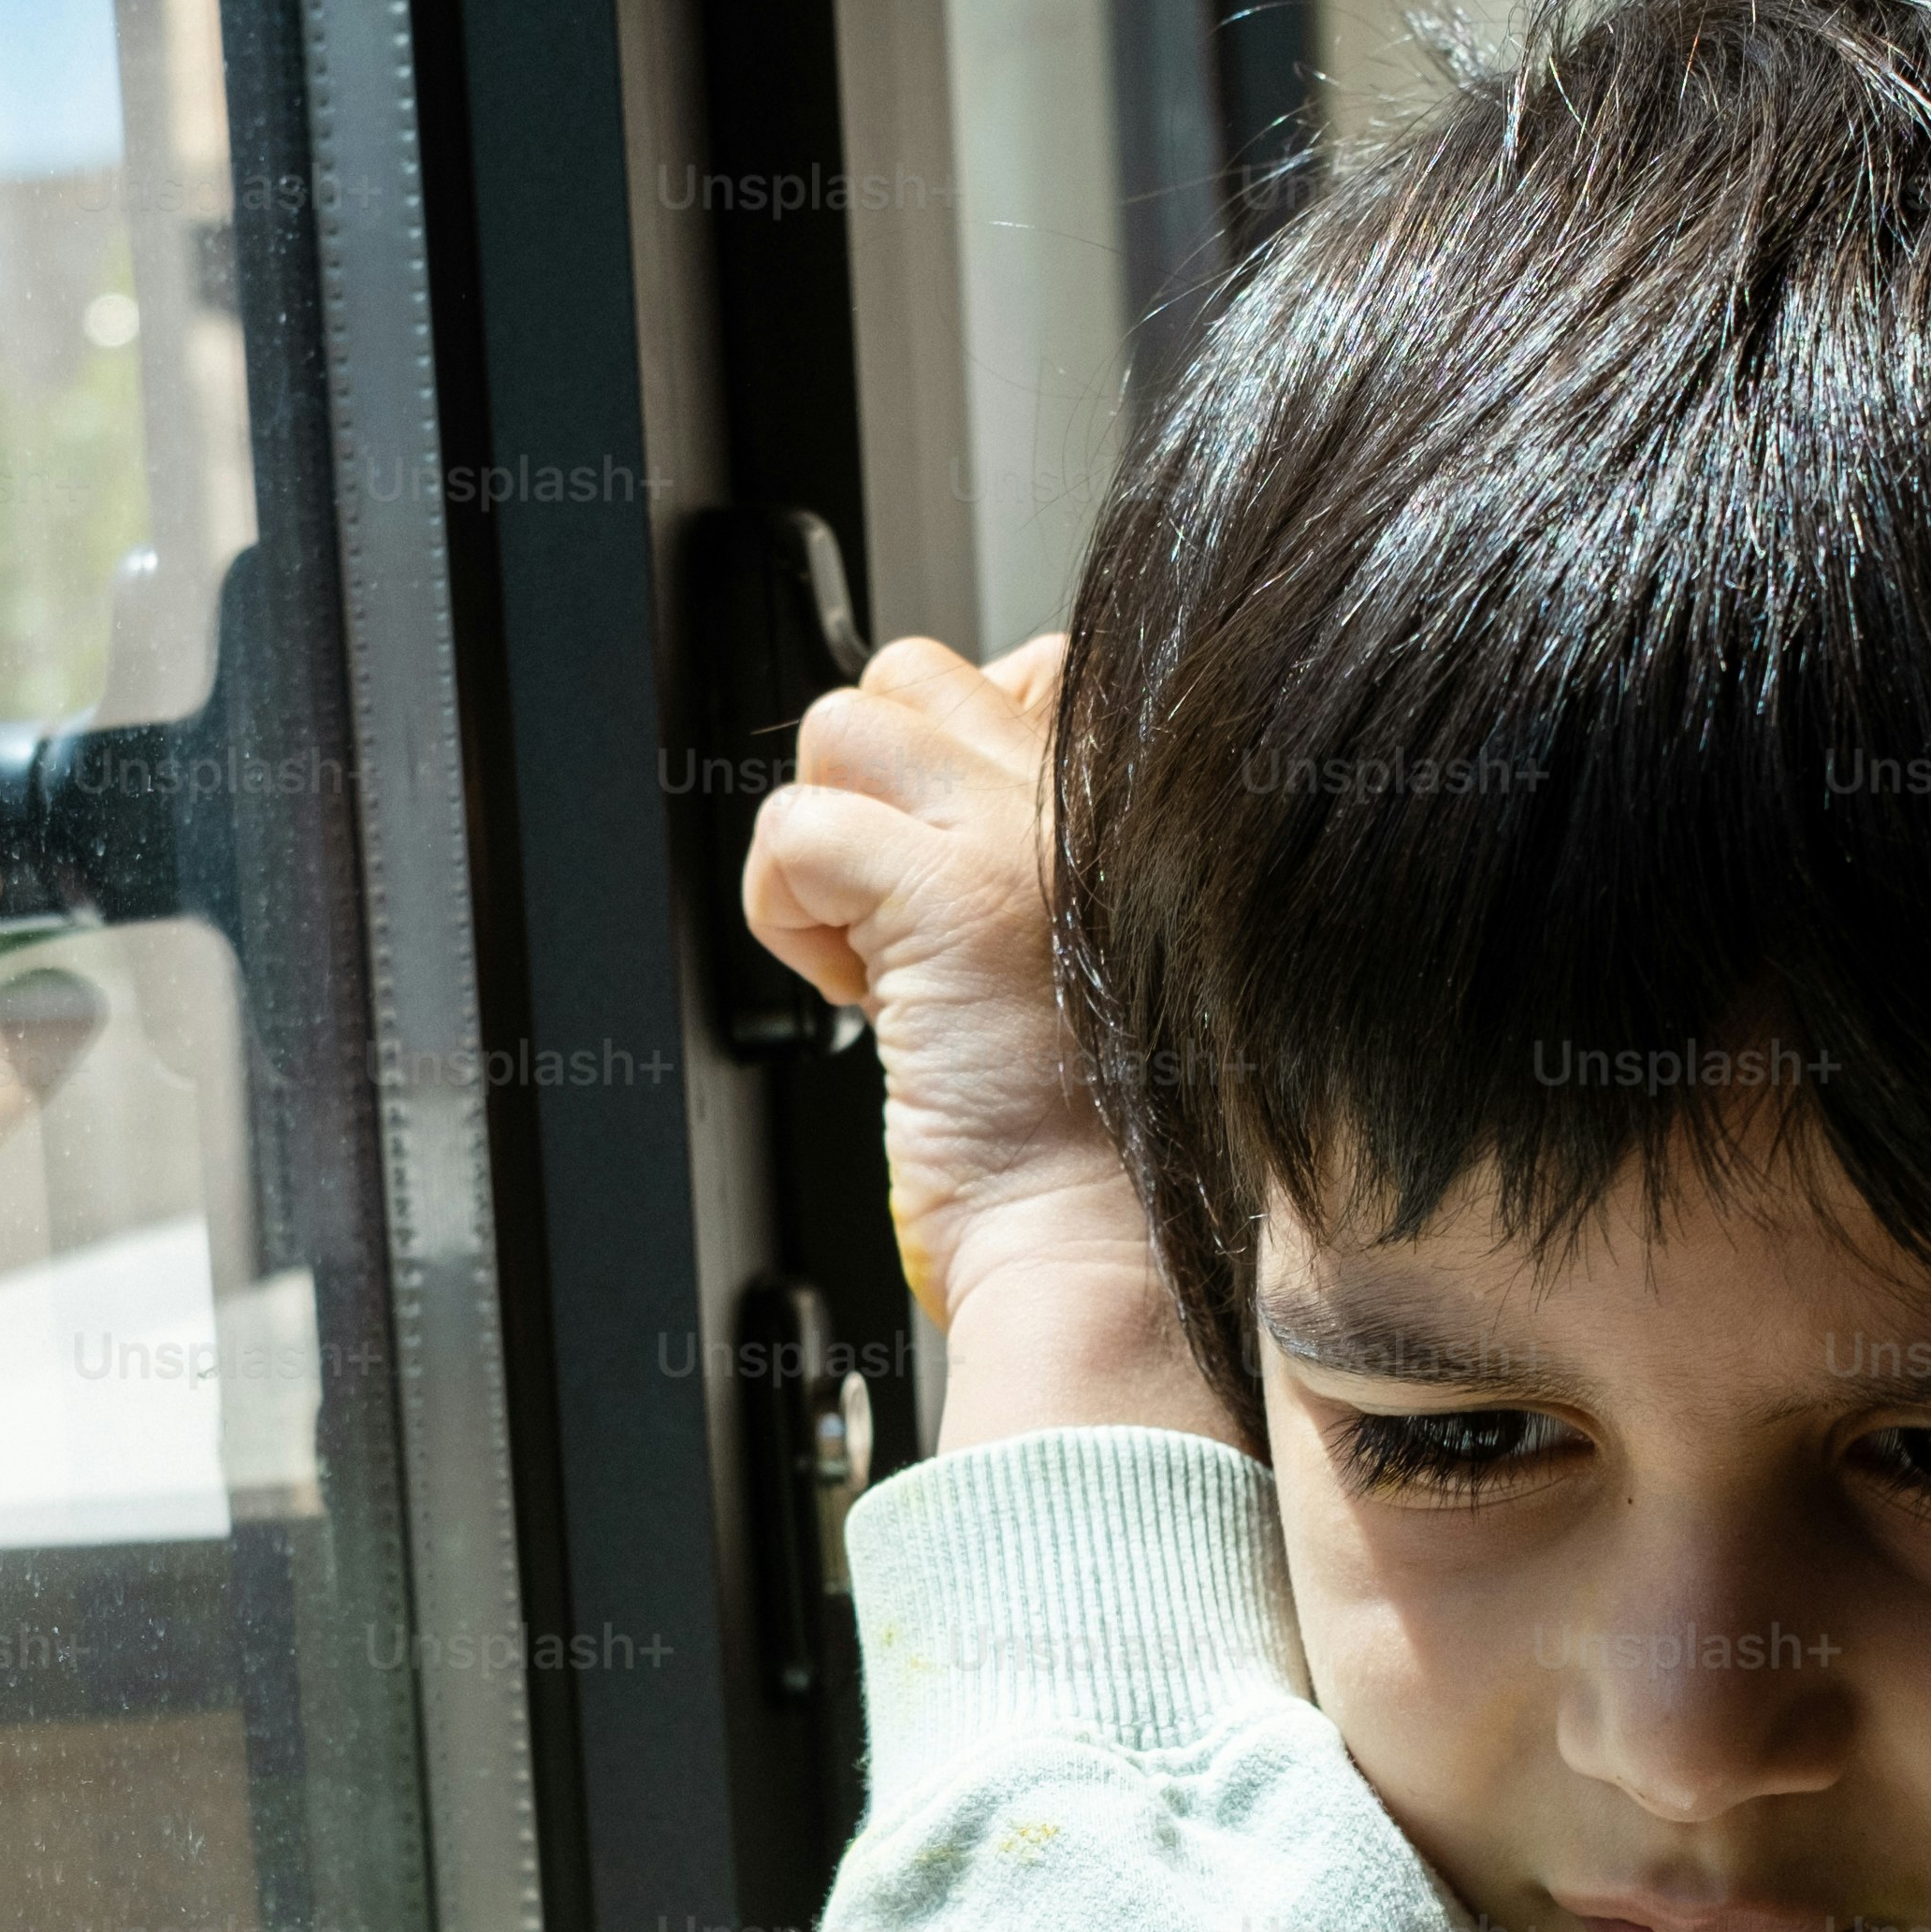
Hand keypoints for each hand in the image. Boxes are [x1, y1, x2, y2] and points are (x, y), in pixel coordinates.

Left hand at [740, 633, 1229, 1449]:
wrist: (1105, 1259)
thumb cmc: (1095, 1147)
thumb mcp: (1090, 960)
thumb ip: (1037, 855)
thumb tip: (932, 799)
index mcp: (1142, 804)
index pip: (1022, 672)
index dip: (948, 778)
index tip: (953, 904)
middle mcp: (1098, 795)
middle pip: (919, 676)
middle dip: (873, 797)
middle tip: (905, 929)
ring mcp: (1025, 836)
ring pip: (845, 727)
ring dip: (825, 850)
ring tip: (883, 964)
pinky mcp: (949, 902)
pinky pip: (797, 829)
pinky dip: (788, 914)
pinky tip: (860, 998)